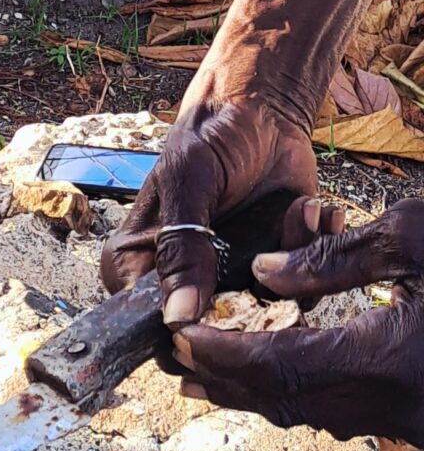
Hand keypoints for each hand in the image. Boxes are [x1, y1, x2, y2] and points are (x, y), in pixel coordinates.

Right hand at [100, 99, 320, 325]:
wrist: (262, 109)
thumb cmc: (212, 135)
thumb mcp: (188, 180)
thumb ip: (181, 248)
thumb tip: (178, 316)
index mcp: (137, 269)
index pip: (151, 332)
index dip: (190, 334)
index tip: (227, 301)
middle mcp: (180, 288)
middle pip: (209, 340)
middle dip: (254, 302)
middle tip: (276, 251)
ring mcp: (228, 288)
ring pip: (261, 324)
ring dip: (293, 269)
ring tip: (301, 211)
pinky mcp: (271, 280)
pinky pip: (298, 298)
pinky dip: (313, 254)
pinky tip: (313, 212)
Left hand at [174, 198, 423, 446]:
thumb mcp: (414, 238)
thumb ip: (332, 257)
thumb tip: (263, 274)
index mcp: (378, 361)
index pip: (276, 365)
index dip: (221, 352)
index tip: (181, 335)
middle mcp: (379, 405)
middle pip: (279, 399)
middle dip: (223, 375)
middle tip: (178, 354)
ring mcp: (391, 418)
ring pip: (301, 411)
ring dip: (250, 388)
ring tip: (203, 369)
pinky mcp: (399, 415)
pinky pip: (326, 409)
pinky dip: (287, 389)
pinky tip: (266, 372)